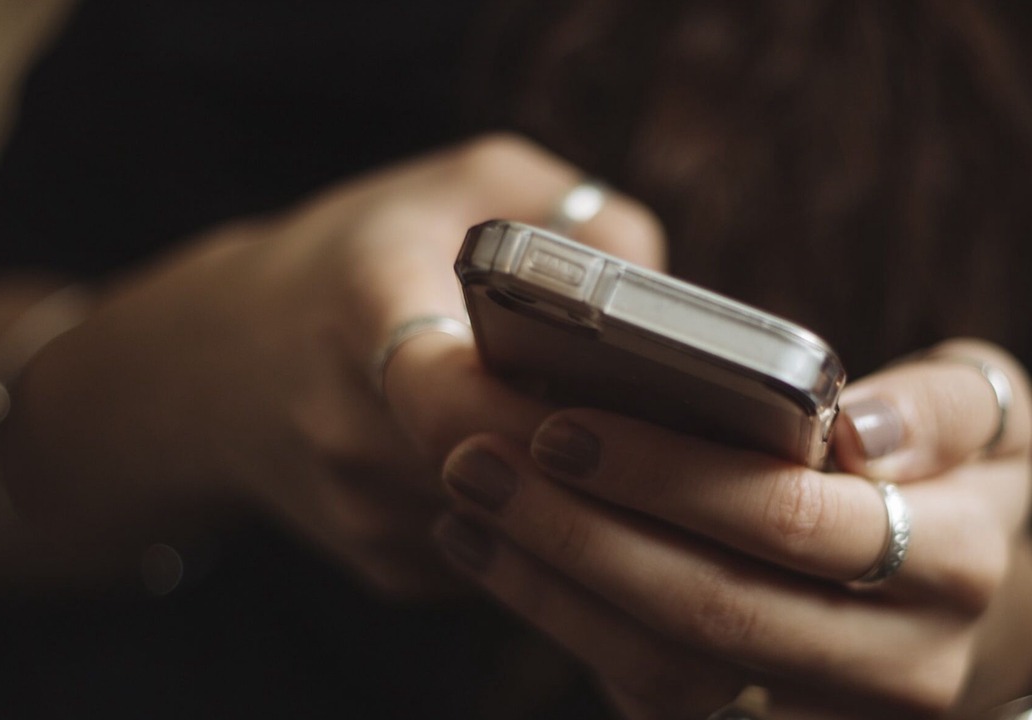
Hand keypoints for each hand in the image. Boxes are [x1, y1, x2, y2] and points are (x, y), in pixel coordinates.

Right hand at [50, 134, 663, 596]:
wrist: (218, 366)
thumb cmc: (355, 260)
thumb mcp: (459, 184)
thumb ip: (573, 215)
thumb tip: (669, 299)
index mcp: (360, 312)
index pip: (449, 392)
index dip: (543, 410)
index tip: (618, 398)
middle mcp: (347, 428)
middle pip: (505, 475)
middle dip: (592, 458)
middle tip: (674, 430)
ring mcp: (361, 512)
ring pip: (515, 529)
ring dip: (575, 499)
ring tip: (626, 449)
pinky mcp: (382, 567)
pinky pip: (495, 558)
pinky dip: (537, 525)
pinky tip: (545, 475)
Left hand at [437, 338, 1031, 716]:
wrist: (1008, 611)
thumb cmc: (979, 486)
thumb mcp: (997, 419)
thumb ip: (941, 408)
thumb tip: (852, 432)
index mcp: (952, 561)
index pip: (786, 519)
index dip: (663, 475)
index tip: (559, 426)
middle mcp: (896, 661)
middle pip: (706, 609)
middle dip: (574, 536)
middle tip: (475, 463)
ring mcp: (828, 715)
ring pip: (669, 676)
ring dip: (549, 595)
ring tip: (464, 514)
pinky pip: (659, 702)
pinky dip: (572, 636)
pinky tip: (508, 566)